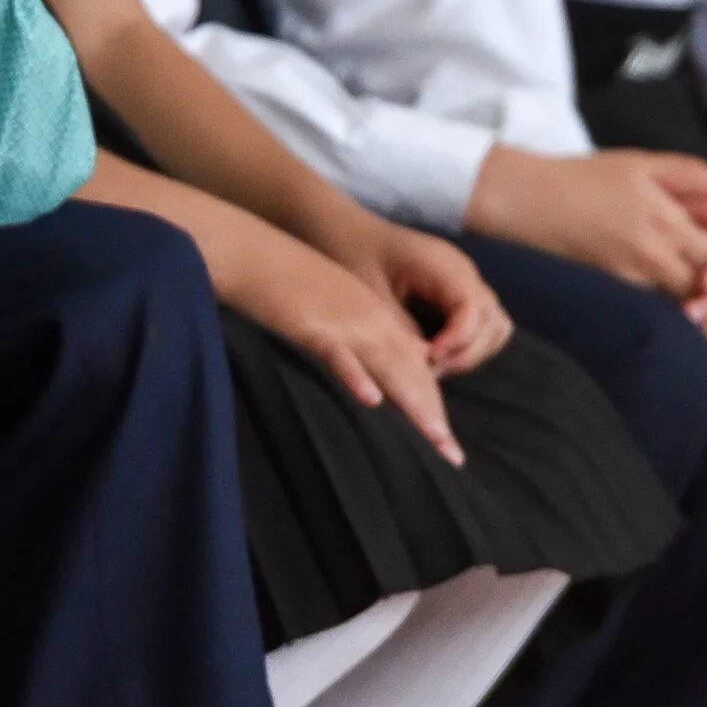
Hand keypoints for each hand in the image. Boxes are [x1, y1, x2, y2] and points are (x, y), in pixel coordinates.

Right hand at [226, 230, 465, 466]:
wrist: (253, 250)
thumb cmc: (286, 284)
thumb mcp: (331, 311)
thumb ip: (356, 342)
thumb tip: (373, 380)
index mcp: (376, 317)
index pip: (414, 367)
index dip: (432, 405)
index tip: (446, 444)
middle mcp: (370, 320)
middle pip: (410, 373)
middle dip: (433, 416)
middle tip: (453, 456)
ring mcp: (344, 322)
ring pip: (386, 366)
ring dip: (412, 404)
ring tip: (435, 437)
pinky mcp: (312, 325)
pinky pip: (337, 354)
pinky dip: (355, 375)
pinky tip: (371, 399)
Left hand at [327, 216, 512, 375]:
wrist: (355, 235)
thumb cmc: (358, 257)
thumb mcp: (371, 292)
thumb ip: (399, 326)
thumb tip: (423, 363)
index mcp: (443, 266)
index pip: (472, 309)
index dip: (457, 341)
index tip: (429, 358)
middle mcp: (464, 273)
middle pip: (493, 322)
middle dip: (467, 352)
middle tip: (432, 368)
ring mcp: (467, 284)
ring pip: (496, 326)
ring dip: (474, 352)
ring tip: (437, 365)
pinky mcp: (461, 295)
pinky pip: (485, 326)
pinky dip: (472, 346)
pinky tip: (440, 355)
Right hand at [468, 146, 706, 301]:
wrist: (530, 201)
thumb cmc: (584, 177)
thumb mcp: (640, 163)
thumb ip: (691, 174)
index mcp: (667, 219)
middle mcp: (654, 253)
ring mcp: (633, 276)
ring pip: (684, 300)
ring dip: (696, 297)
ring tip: (696, 286)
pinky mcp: (615, 288)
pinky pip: (656, 306)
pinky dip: (669, 302)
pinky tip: (666, 289)